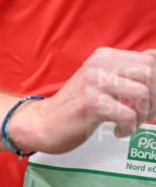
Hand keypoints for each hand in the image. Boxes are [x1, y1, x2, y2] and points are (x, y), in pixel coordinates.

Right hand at [8, 47, 155, 153]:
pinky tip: (117, 131)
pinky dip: (128, 128)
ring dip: (143, 115)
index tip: (151, 101)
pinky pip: (129, 115)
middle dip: (154, 99)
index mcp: (104, 56)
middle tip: (144, 115)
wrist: (42, 123)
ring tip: (131, 124)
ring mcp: (94, 82)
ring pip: (142, 93)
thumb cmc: (75, 106)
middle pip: (150, 74)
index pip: (150, 60)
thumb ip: (126, 71)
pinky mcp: (91, 103)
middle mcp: (99, 64)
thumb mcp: (100, 81)